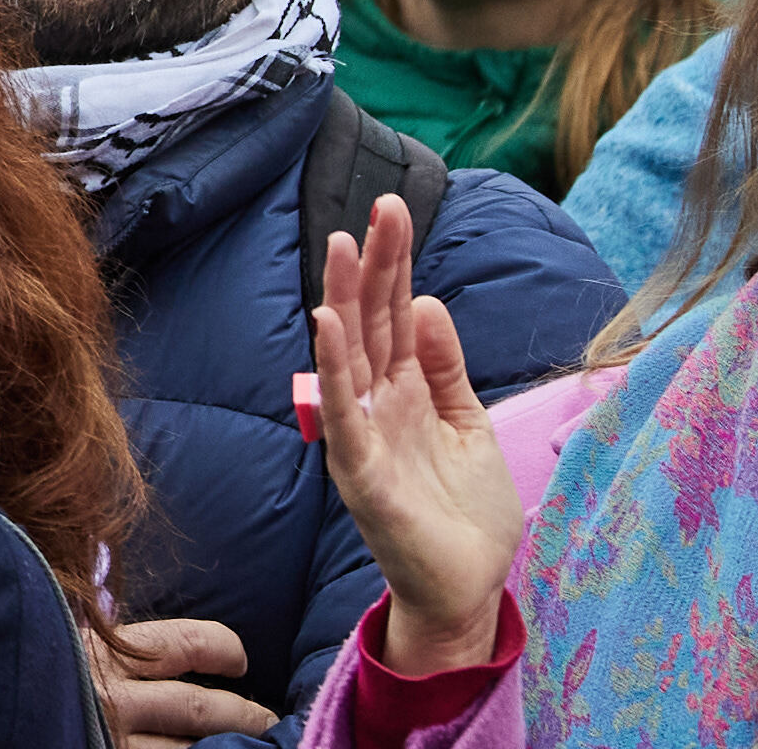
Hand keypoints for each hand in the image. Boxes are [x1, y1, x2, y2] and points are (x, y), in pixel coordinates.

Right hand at [82, 617, 277, 743]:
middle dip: (246, 715)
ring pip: (192, 748)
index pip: (189, 643)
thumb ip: (114, 644)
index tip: (239, 663)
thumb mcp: (69, 641)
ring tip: (254, 747)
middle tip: (269, 722)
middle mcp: (111, 696)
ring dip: (229, 747)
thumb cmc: (26, 672)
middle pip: (201, 707)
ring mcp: (112, 736)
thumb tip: (176, 646)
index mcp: (104, 651)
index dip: (227, 650)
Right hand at [311, 193, 518, 675]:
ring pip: (349, 353)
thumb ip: (444, 367)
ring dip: (343, 298)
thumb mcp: (468, 424)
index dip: (394, 262)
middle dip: (373, 263)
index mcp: (403, 388)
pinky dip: (333, 367)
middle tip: (381, 207)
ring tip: (343, 246)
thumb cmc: (463, 512)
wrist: (466, 588)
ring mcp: (364, 432)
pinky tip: (328, 326)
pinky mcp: (361, 469)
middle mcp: (376, 401)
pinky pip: (342, 410)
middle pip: (370, 319)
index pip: (392, 311)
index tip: (394, 210)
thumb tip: (425, 300)